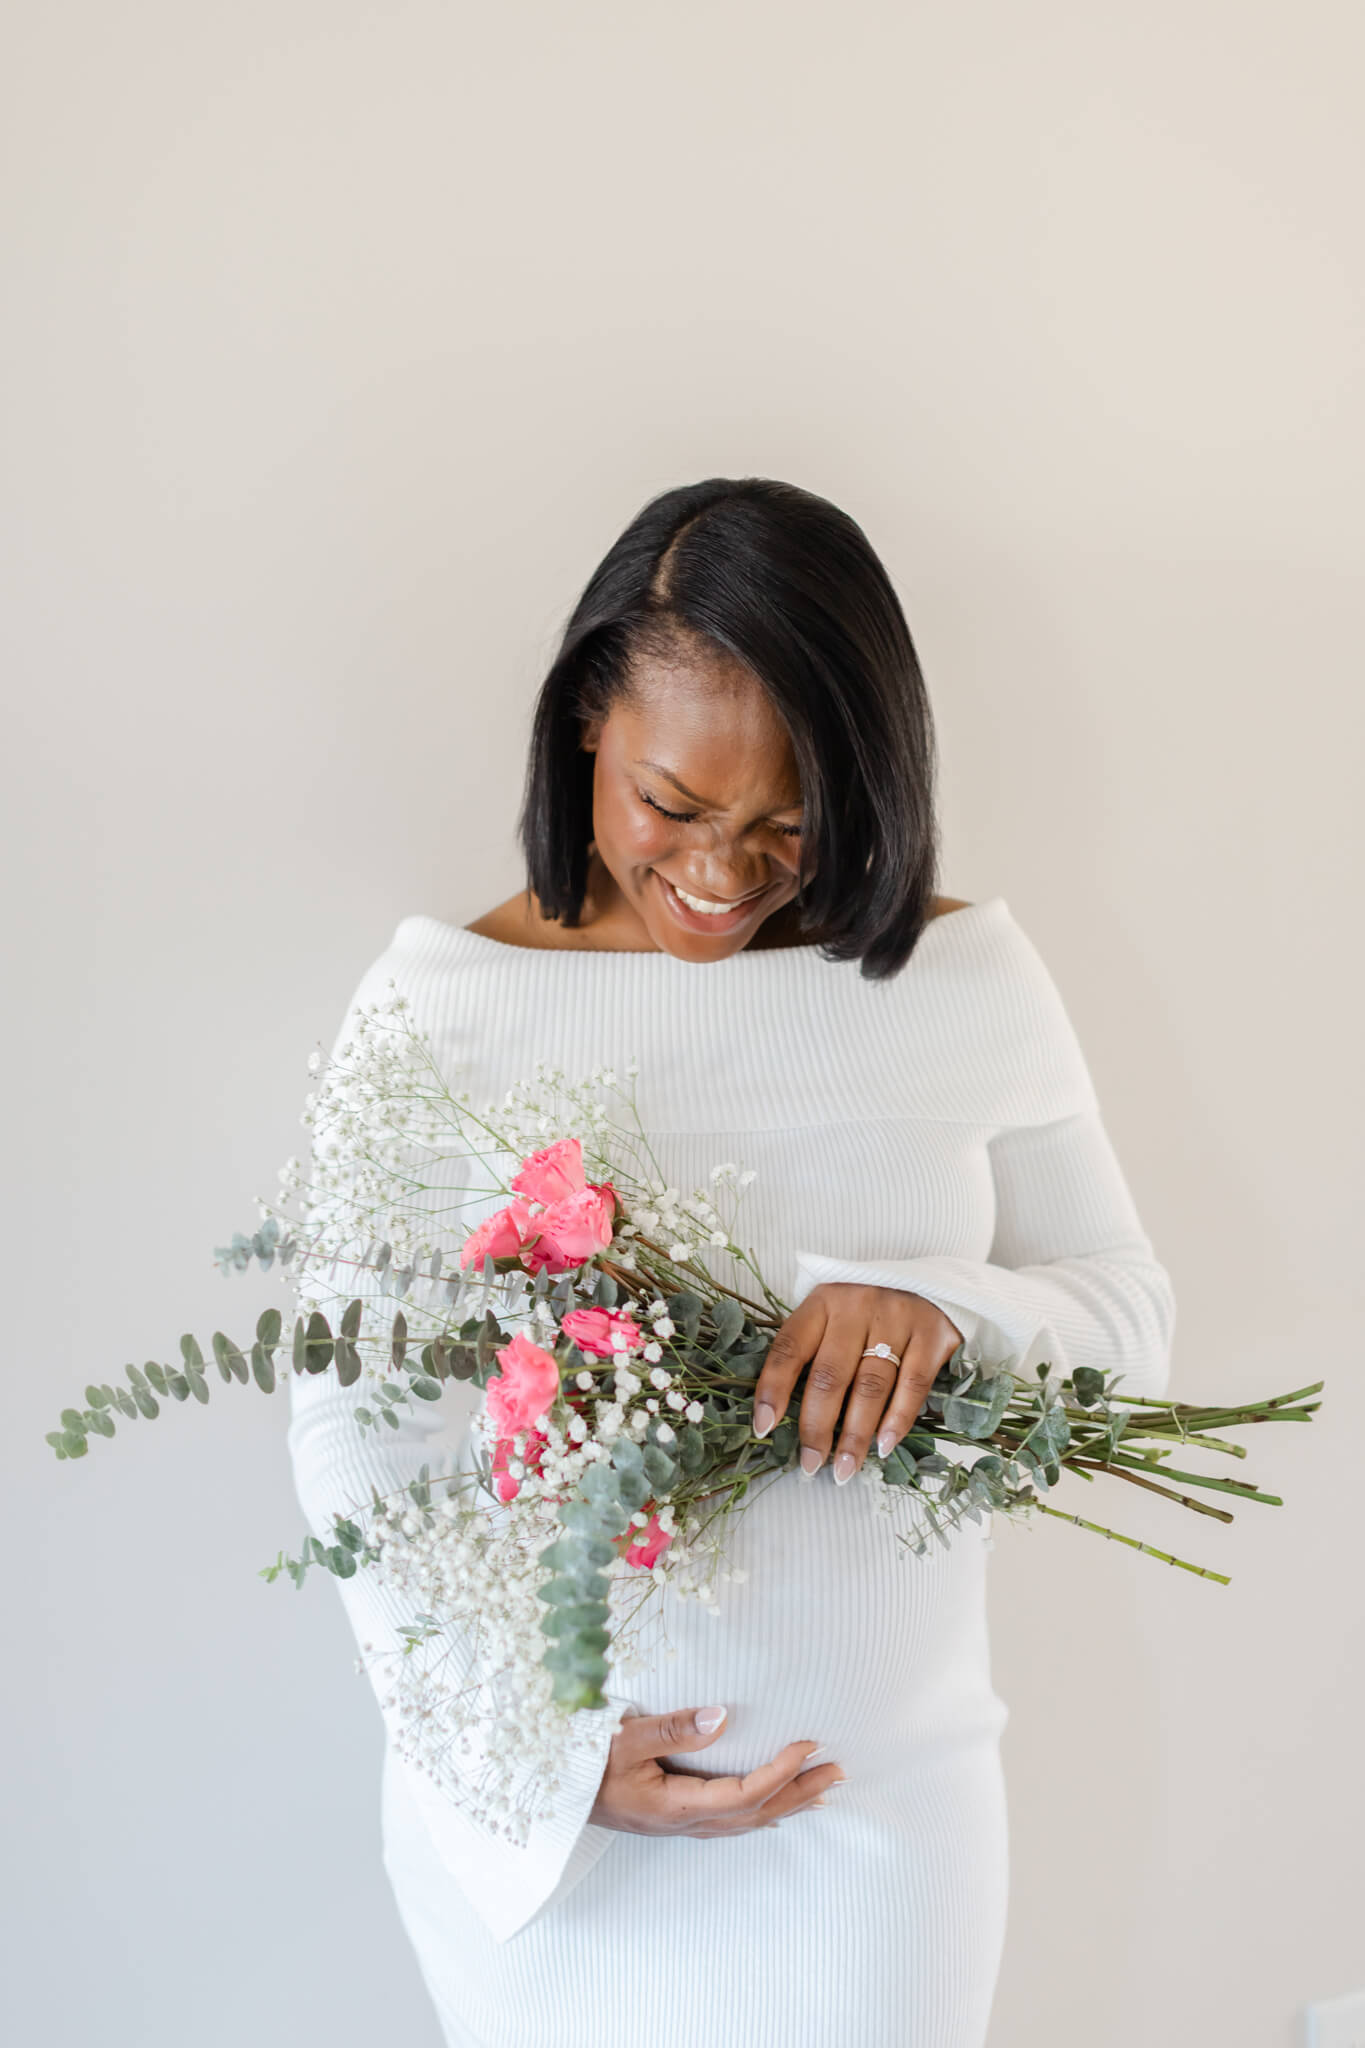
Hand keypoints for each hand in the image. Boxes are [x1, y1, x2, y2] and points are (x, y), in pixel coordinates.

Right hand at [588, 1705, 844, 1835]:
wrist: (550, 1795)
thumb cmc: (582, 1764)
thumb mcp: (621, 1738)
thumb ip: (671, 1727)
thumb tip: (722, 1715)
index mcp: (675, 1806)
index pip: (743, 1794)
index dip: (781, 1772)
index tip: (809, 1744)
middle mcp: (684, 1823)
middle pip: (755, 1813)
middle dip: (800, 1791)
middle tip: (840, 1770)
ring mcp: (679, 1826)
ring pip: (747, 1822)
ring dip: (788, 1803)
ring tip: (823, 1790)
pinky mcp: (673, 1819)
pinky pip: (731, 1822)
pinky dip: (761, 1813)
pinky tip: (775, 1811)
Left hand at [751, 1283, 963, 1483]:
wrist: (927, 1281)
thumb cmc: (866, 1311)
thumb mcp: (830, 1317)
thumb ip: (811, 1354)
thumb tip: (781, 1417)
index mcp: (822, 1302)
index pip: (789, 1348)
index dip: (773, 1389)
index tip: (763, 1428)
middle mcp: (857, 1306)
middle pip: (830, 1375)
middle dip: (817, 1427)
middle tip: (810, 1464)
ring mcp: (896, 1318)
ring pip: (870, 1386)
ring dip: (855, 1435)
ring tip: (845, 1469)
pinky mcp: (931, 1335)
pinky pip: (912, 1385)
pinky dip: (897, 1420)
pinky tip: (884, 1446)